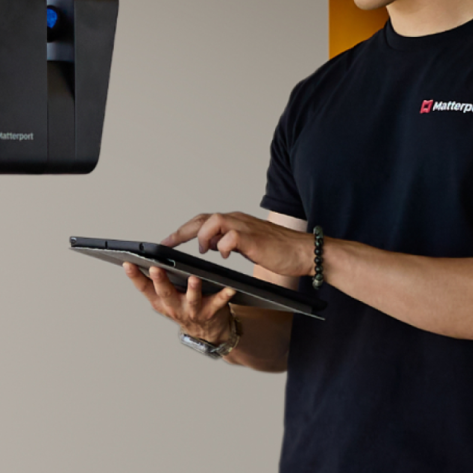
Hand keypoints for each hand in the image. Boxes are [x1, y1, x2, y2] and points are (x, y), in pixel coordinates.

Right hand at [123, 261, 237, 343]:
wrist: (208, 331)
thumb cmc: (185, 306)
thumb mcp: (166, 297)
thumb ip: (158, 282)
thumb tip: (148, 257)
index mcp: (160, 301)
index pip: (144, 287)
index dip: (134, 276)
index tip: (128, 262)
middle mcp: (174, 307)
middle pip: (165, 293)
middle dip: (160, 281)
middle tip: (155, 268)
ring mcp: (192, 311)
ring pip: (192, 300)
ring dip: (193, 290)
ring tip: (194, 278)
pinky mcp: (211, 312)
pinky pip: (219, 302)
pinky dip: (225, 294)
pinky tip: (230, 287)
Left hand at [159, 211, 313, 277]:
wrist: (304, 252)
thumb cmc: (279, 251)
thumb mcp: (247, 246)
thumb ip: (229, 242)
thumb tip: (212, 245)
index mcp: (235, 222)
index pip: (203, 221)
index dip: (184, 231)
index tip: (167, 242)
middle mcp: (238, 220)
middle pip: (203, 219)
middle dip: (182, 232)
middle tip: (167, 244)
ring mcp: (246, 228)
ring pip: (214, 221)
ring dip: (203, 236)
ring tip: (204, 251)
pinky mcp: (254, 238)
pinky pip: (231, 237)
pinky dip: (223, 245)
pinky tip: (224, 254)